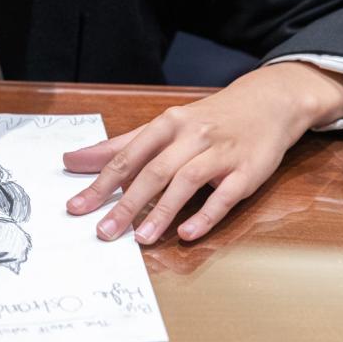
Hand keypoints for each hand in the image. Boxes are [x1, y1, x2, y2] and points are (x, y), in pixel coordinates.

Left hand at [64, 63, 342, 243]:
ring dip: (162, 211)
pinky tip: (188, 234)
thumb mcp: (163, 126)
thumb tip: (74, 160)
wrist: (268, 103)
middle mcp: (191, 136)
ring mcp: (220, 153)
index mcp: (167, 124)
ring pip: (186, 182)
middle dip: (126, 203)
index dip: (100, 182)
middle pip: (153, 171)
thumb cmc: (208, 119)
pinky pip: (225, 195)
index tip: (78, 206)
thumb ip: (120, 146)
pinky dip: (206, 215)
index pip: (127, 155)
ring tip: (140, 238)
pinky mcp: (247, 171)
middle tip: (104, 231)